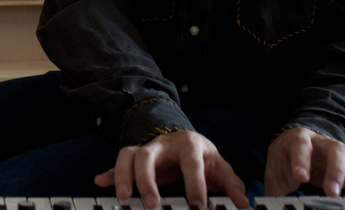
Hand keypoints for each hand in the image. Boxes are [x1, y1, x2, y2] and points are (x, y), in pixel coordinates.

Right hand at [92, 130, 247, 209]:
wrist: (187, 141)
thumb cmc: (203, 157)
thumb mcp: (220, 167)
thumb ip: (231, 185)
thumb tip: (243, 203)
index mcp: (189, 144)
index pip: (191, 162)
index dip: (195, 184)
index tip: (198, 206)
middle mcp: (164, 143)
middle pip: (148, 155)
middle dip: (148, 181)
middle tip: (152, 205)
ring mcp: (147, 149)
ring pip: (129, 156)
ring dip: (124, 177)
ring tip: (124, 199)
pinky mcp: (136, 158)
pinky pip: (119, 163)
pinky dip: (110, 174)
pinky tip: (101, 182)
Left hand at [264, 127, 344, 205]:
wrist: (297, 144)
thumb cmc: (287, 158)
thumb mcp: (275, 170)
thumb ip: (274, 189)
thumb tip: (266, 208)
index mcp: (300, 139)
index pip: (301, 144)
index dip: (301, 159)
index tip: (301, 176)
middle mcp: (324, 143)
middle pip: (335, 149)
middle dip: (335, 170)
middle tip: (331, 192)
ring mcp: (343, 153)